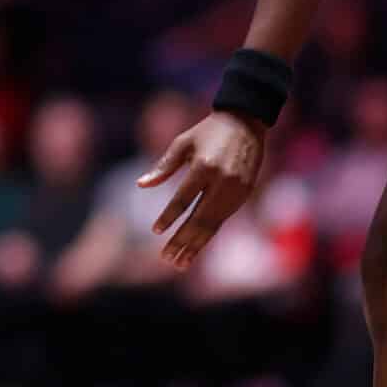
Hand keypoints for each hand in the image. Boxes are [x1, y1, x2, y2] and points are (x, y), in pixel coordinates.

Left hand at [140, 111, 265, 269]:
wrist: (245, 123)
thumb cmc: (207, 131)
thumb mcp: (182, 143)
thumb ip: (163, 166)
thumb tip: (140, 185)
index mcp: (204, 166)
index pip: (183, 199)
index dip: (169, 217)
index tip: (155, 231)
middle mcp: (222, 181)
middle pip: (199, 218)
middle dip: (181, 241)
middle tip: (165, 258)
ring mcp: (236, 190)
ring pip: (213, 224)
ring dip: (195, 245)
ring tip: (179, 262)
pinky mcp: (244, 195)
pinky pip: (223, 220)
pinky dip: (208, 236)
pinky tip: (196, 247)